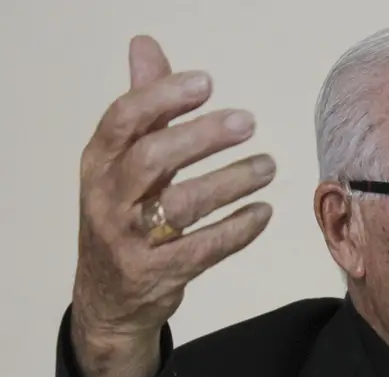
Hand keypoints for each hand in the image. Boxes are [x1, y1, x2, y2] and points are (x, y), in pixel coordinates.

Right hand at [71, 36, 274, 376]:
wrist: (110, 297)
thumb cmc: (125, 215)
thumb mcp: (123, 164)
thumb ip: (144, 109)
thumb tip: (146, 46)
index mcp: (98, 163)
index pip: (123, 120)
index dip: (163, 96)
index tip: (206, 83)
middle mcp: (107, 199)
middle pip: (152, 159)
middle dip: (201, 137)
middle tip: (248, 122)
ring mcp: (130, 240)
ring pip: (182, 205)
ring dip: (231, 182)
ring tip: (269, 166)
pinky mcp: (156, 274)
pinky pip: (204, 248)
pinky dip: (238, 229)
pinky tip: (263, 212)